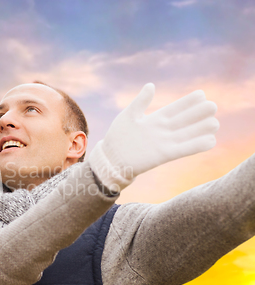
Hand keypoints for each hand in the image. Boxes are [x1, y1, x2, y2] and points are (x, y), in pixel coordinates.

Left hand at [88, 83, 218, 191]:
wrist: (110, 159)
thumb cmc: (117, 137)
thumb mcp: (128, 115)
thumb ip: (141, 101)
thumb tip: (151, 85)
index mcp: (155, 119)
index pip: (175, 108)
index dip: (188, 102)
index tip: (202, 94)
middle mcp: (162, 130)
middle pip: (184, 120)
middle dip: (198, 113)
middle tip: (212, 106)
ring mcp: (164, 143)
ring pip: (187, 134)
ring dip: (201, 129)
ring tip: (214, 123)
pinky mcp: (163, 155)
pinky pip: (183, 150)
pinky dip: (196, 146)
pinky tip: (210, 141)